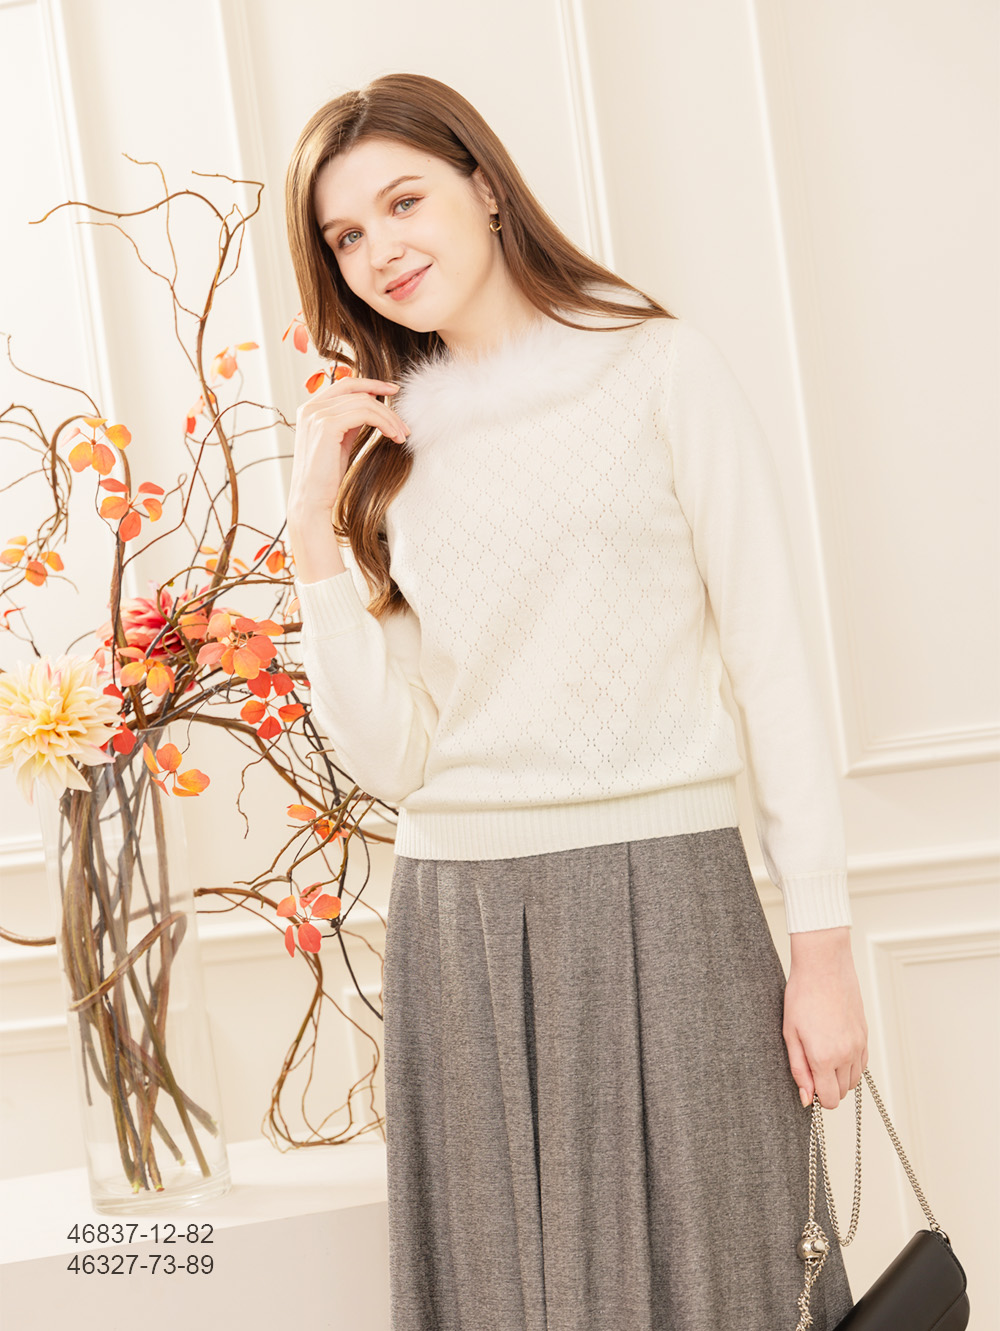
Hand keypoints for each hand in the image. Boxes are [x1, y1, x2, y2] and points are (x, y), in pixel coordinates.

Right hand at [287, 374, 409, 520]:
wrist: (310, 501)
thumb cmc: (325, 478)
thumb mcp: (340, 443)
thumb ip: (350, 422)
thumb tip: (371, 407)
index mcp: (310, 409)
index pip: (345, 384)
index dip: (371, 384)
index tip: (393, 390)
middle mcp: (311, 408)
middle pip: (358, 393)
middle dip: (386, 406)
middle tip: (404, 425)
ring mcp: (317, 415)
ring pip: (365, 403)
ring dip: (389, 418)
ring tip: (401, 436)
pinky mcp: (327, 425)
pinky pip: (365, 414)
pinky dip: (384, 423)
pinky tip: (393, 436)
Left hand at [783, 932, 868, 1109]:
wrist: (824, 967)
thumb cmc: (802, 996)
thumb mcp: (790, 1034)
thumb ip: (798, 1069)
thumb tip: (806, 1097)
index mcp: (824, 1057)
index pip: (830, 1100)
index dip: (818, 1097)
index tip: (808, 1083)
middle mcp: (846, 1055)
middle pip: (843, 1092)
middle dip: (828, 1087)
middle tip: (811, 1065)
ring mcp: (859, 1045)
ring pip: (854, 1080)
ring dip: (840, 1076)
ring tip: (822, 1054)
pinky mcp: (865, 1035)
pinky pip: (862, 1063)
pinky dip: (851, 1064)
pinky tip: (835, 1048)